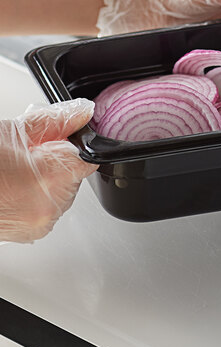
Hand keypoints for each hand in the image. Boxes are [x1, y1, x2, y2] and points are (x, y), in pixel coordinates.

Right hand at [0, 99, 97, 242]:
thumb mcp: (8, 133)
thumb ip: (53, 121)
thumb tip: (81, 112)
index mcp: (47, 180)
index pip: (87, 157)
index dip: (73, 142)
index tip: (60, 135)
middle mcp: (47, 209)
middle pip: (74, 174)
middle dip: (56, 158)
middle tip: (24, 150)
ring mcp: (36, 226)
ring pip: (62, 190)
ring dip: (46, 176)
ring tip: (10, 168)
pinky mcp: (26, 234)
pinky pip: (45, 206)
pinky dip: (35, 192)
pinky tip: (10, 183)